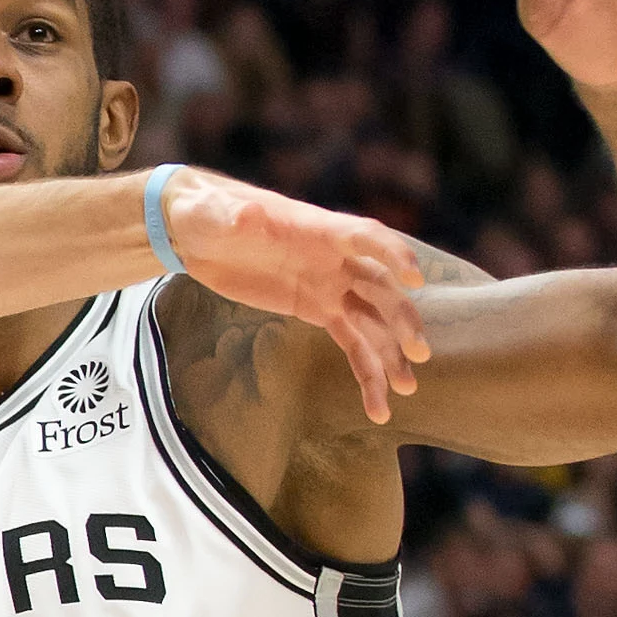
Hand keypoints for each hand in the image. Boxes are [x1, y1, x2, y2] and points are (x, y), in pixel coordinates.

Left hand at [163, 169, 426, 422]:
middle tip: (418, 353)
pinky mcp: (315, 309)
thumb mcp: (213, 212)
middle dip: (401, 318)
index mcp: (316, 228)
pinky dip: (366, 370)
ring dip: (392, 352)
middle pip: (379, 287)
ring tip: (406, 388)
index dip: (392, 253)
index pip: (365, 236)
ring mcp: (328, 286)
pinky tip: (377, 405)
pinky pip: (350, 341)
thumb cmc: (208, 212)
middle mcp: (333, 258)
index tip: (414, 279)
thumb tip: (247, 216)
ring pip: (372, 321)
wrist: (197, 232)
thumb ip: (234, 218)